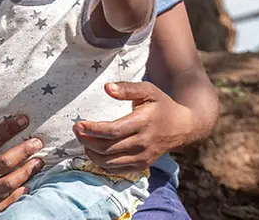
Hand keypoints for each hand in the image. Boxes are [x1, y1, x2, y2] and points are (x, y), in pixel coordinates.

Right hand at [0, 102, 44, 216]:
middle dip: (24, 151)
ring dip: (27, 172)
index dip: (9, 128)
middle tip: (38, 142)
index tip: (24, 119)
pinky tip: (28, 185)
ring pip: (9, 183)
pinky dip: (18, 194)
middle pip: (5, 162)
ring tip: (39, 161)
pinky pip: (6, 202)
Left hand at [71, 82, 194, 172]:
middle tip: (76, 130)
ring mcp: (143, 157)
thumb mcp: (148, 90)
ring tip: (82, 141)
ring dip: (92, 153)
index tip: (78, 124)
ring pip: (110, 162)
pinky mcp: (142, 165)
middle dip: (87, 141)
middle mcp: (143, 143)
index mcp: (143, 123)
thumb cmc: (161, 105)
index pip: (113, 131)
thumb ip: (127, 88)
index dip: (93, 130)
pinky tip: (93, 153)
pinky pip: (117, 170)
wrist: (183, 127)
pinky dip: (102, 164)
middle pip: (108, 148)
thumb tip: (106, 88)